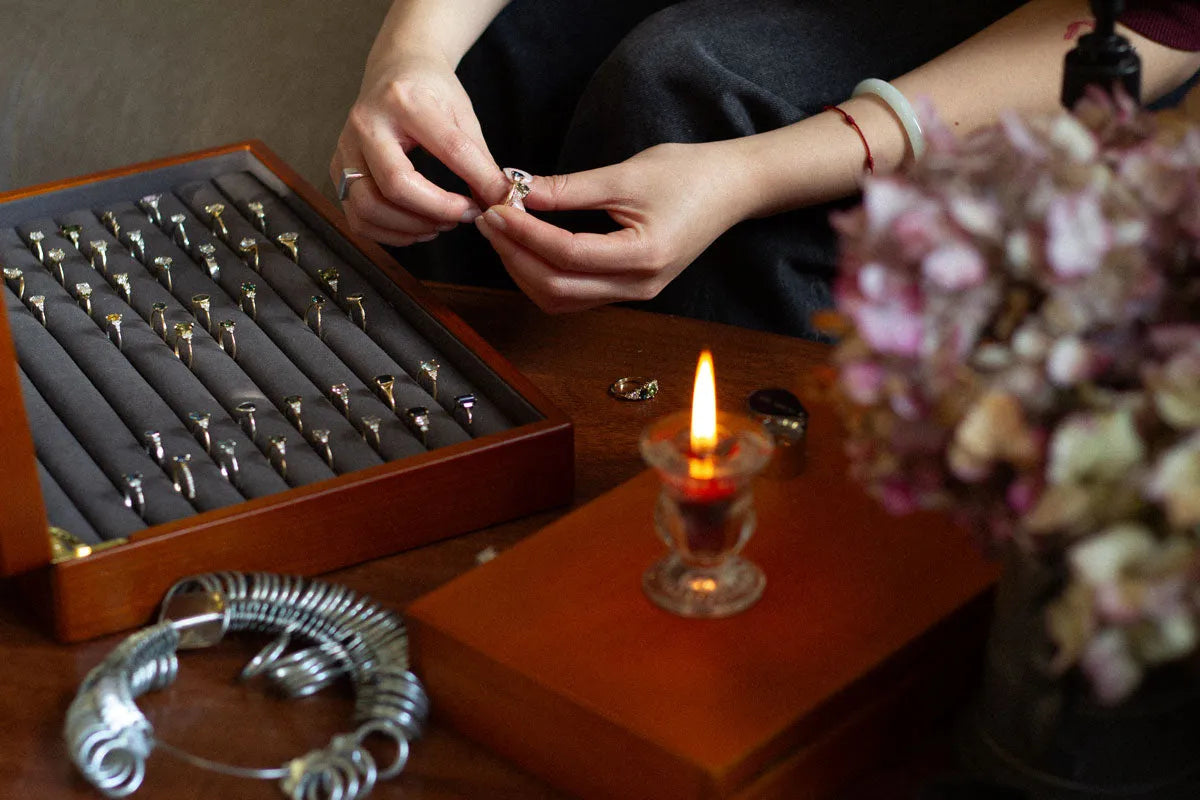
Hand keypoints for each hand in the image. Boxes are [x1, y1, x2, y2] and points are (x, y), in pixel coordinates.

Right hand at [330, 49, 510, 245]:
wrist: (394, 67)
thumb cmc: (431, 90)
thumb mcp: (462, 114)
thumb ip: (480, 161)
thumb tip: (501, 204)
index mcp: (404, 100)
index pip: (447, 150)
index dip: (476, 183)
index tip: (492, 204)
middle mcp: (367, 123)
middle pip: (395, 185)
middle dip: (435, 212)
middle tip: (461, 217)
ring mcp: (346, 148)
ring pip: (368, 207)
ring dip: (410, 228)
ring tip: (440, 225)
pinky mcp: (337, 169)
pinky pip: (357, 216)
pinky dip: (388, 233)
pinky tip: (416, 227)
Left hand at [474, 142, 752, 312]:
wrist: (733, 188)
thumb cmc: (688, 174)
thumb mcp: (625, 174)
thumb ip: (569, 188)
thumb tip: (518, 191)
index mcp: (642, 257)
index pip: (567, 254)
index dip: (524, 233)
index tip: (496, 207)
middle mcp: (637, 286)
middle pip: (556, 289)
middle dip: (514, 255)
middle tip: (488, 219)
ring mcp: (633, 293)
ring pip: (561, 299)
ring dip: (524, 269)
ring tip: (503, 231)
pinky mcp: (628, 289)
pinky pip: (575, 294)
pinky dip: (544, 273)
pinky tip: (528, 243)